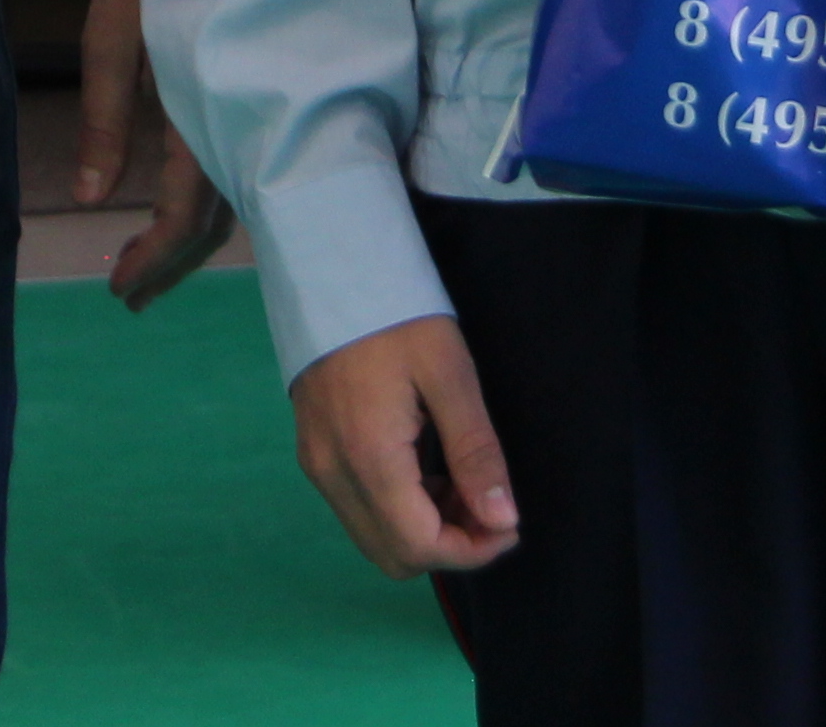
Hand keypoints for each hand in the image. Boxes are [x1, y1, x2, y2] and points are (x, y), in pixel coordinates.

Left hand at [72, 0, 237, 307]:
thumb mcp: (115, 29)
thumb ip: (103, 117)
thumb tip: (88, 198)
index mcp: (205, 112)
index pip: (185, 215)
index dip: (153, 260)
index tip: (118, 291)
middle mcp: (247, 123)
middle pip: (218, 223)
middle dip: (173, 266)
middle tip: (130, 298)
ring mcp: (266, 109)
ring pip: (241, 198)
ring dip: (194, 240)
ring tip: (152, 268)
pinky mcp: (271, 94)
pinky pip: (250, 165)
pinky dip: (219, 201)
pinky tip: (191, 208)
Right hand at [289, 316, 521, 575]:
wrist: (330, 270)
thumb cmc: (398, 314)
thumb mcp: (450, 373)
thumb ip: (476, 451)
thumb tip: (502, 519)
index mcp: (367, 456)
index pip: (419, 545)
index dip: (471, 550)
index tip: (510, 524)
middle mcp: (332, 474)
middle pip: (393, 556)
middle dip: (449, 545)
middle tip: (488, 504)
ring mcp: (317, 466)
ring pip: (374, 538)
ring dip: (425, 530)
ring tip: (464, 483)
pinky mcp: (314, 453)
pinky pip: (359, 510)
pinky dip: (399, 510)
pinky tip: (429, 471)